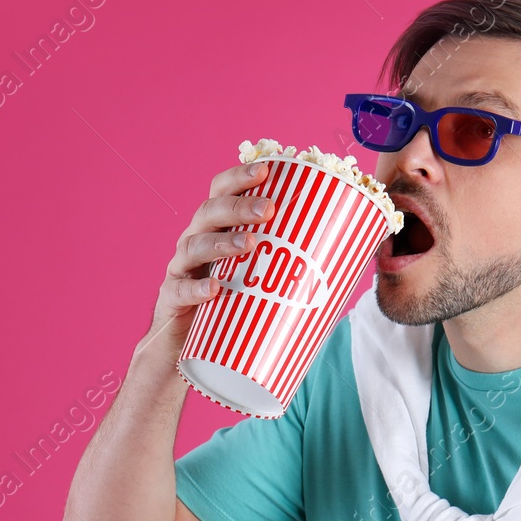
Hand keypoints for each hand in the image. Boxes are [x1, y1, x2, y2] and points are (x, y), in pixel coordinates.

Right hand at [146, 160, 277, 352]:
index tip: (266, 168)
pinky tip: (214, 290)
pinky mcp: (171, 299)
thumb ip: (289, 267)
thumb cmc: (231, 308)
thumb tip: (348, 262)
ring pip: (193, 246)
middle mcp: (195, 242)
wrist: (188, 351)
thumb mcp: (259, 280)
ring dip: (222, 243)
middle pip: (210, 213)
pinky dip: (196, 289)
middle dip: (239, 206)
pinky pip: (180, 290)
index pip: (222, 193)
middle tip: (269, 209)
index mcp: (217, 230)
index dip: (240, 177)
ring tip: (249, 246)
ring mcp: (181, 270)